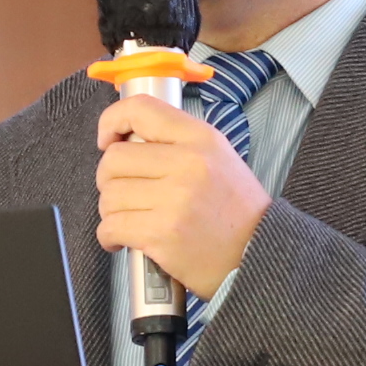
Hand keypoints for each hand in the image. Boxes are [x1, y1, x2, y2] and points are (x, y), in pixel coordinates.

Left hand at [95, 95, 268, 296]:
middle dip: (109, 179)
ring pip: (109, 196)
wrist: (259, 255)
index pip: (141, 110)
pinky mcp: (161, 234)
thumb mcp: (218, 157)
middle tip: (125, 192)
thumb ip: (176, 142)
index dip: (112, 121)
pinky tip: (122, 240)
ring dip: (111, 211)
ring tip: (131, 219)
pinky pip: (111, 227)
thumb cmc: (236, 210)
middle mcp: (187, 164)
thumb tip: (125, 141)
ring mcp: (173, 200)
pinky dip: (109, 236)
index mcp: (200, 138)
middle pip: (114, 159)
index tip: (106, 139)